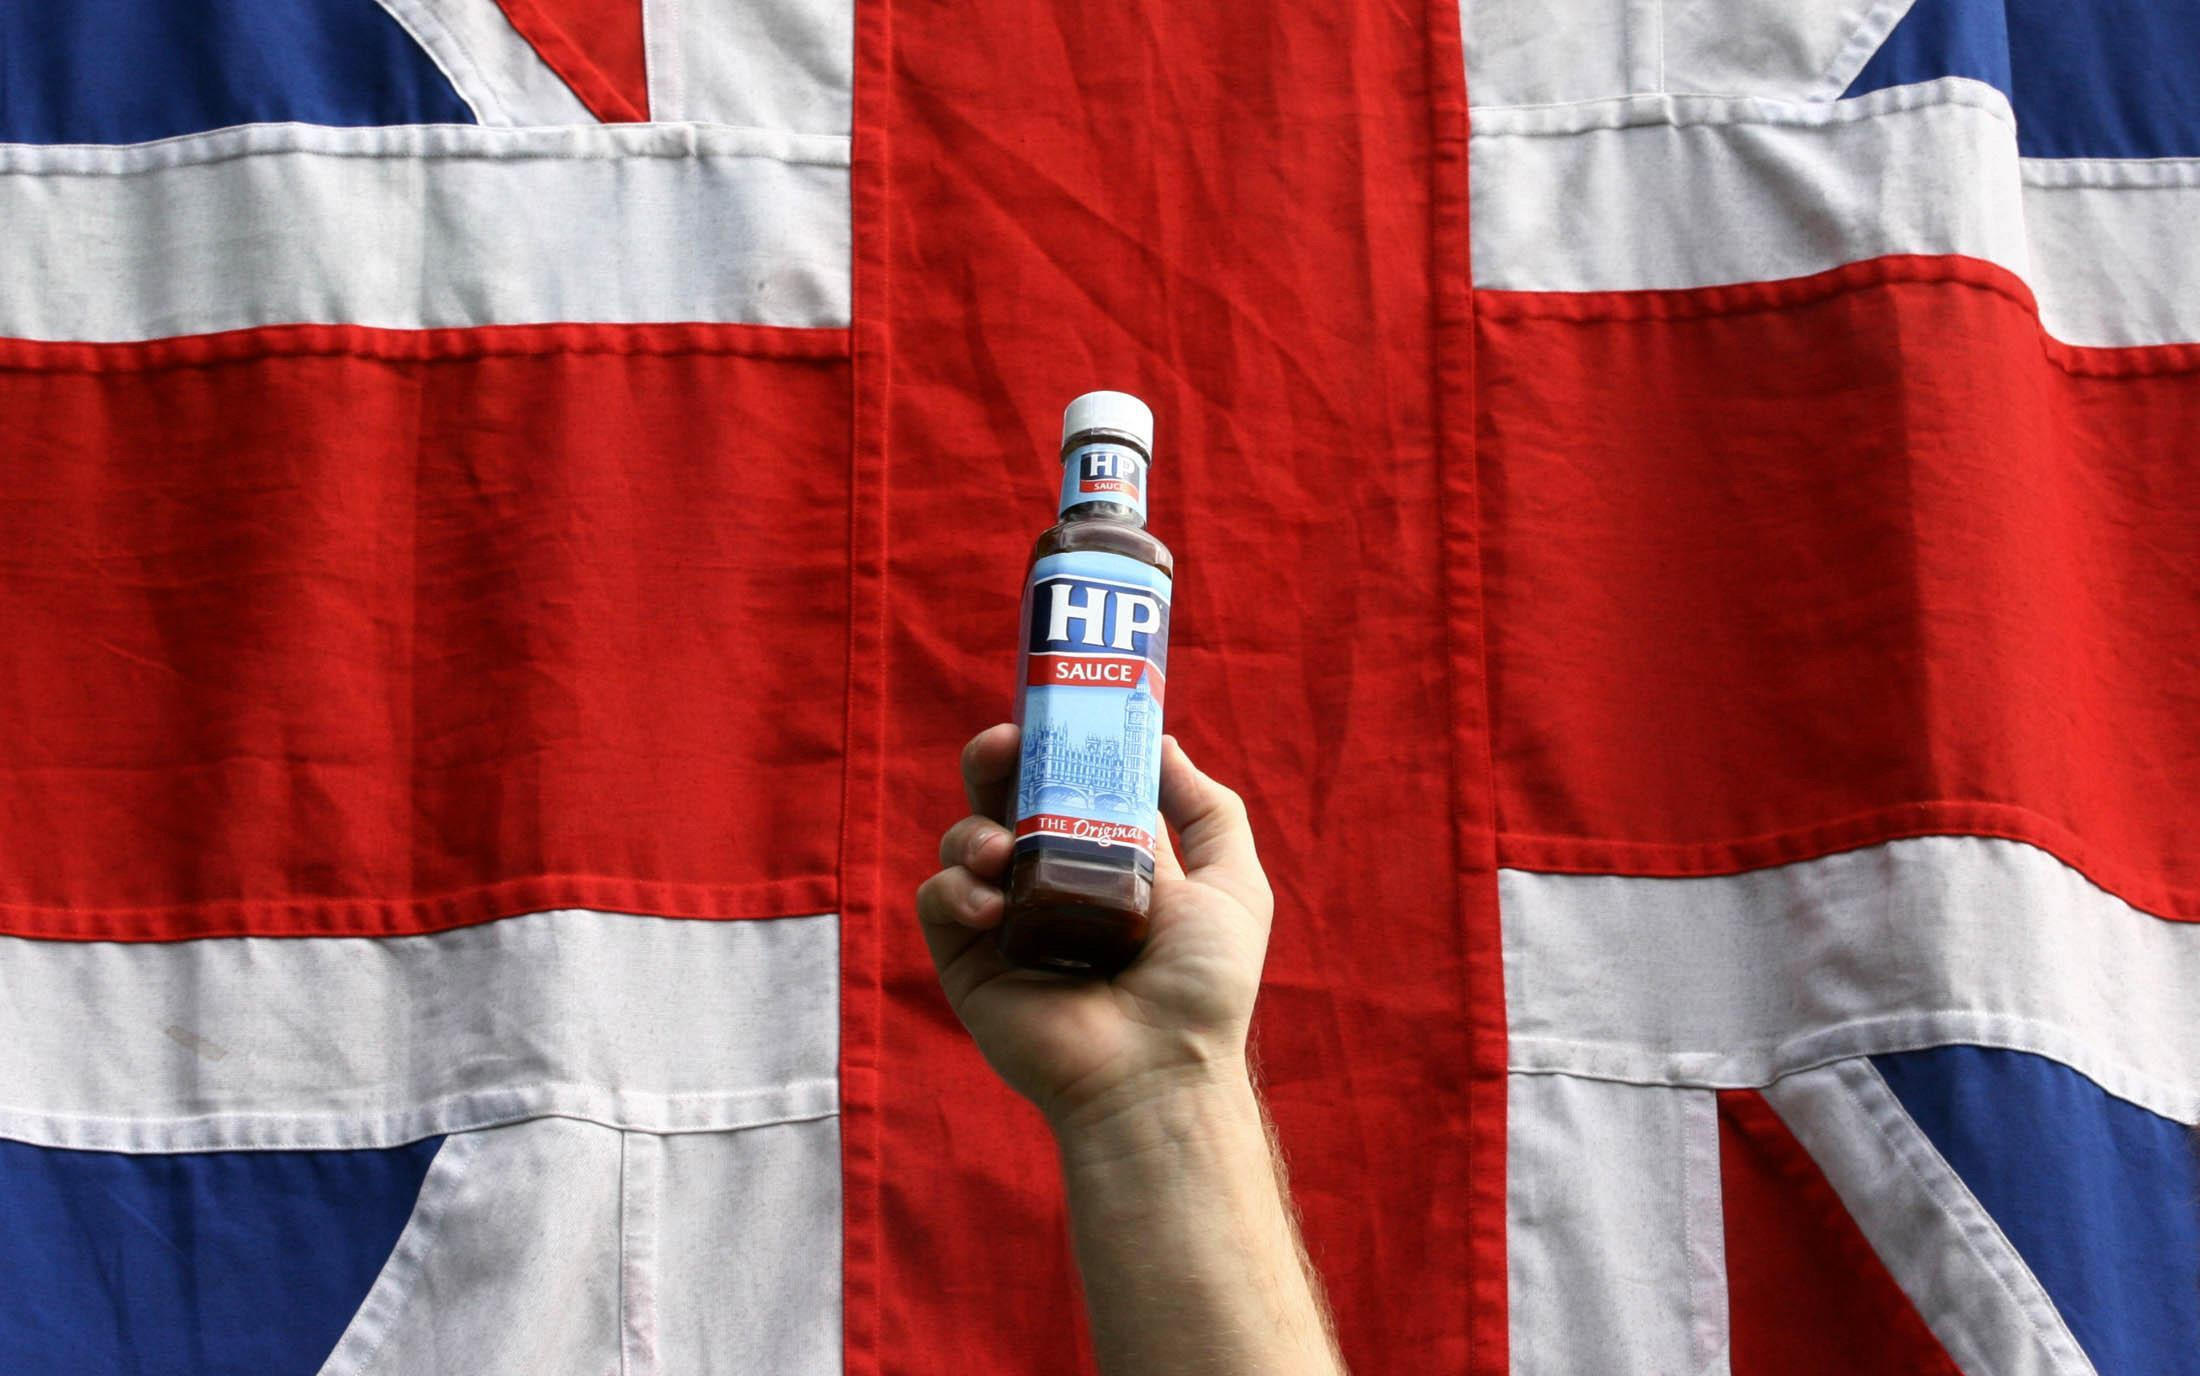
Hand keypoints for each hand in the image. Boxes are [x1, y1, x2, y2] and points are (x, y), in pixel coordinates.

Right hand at [914, 724, 1275, 1130]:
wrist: (1156, 1070)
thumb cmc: (1201, 988)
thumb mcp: (1233, 884)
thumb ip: (1209, 809)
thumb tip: (1161, 740)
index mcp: (1106, 858)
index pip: (1066, 782)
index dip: (1053, 743)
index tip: (1050, 712)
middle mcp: (1050, 882)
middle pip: (1005, 798)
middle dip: (996, 761)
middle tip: (1003, 747)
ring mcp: (1006, 921)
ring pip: (964, 840)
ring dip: (972, 828)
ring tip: (999, 852)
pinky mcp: (969, 962)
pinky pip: (938, 901)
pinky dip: (953, 887)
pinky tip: (986, 903)